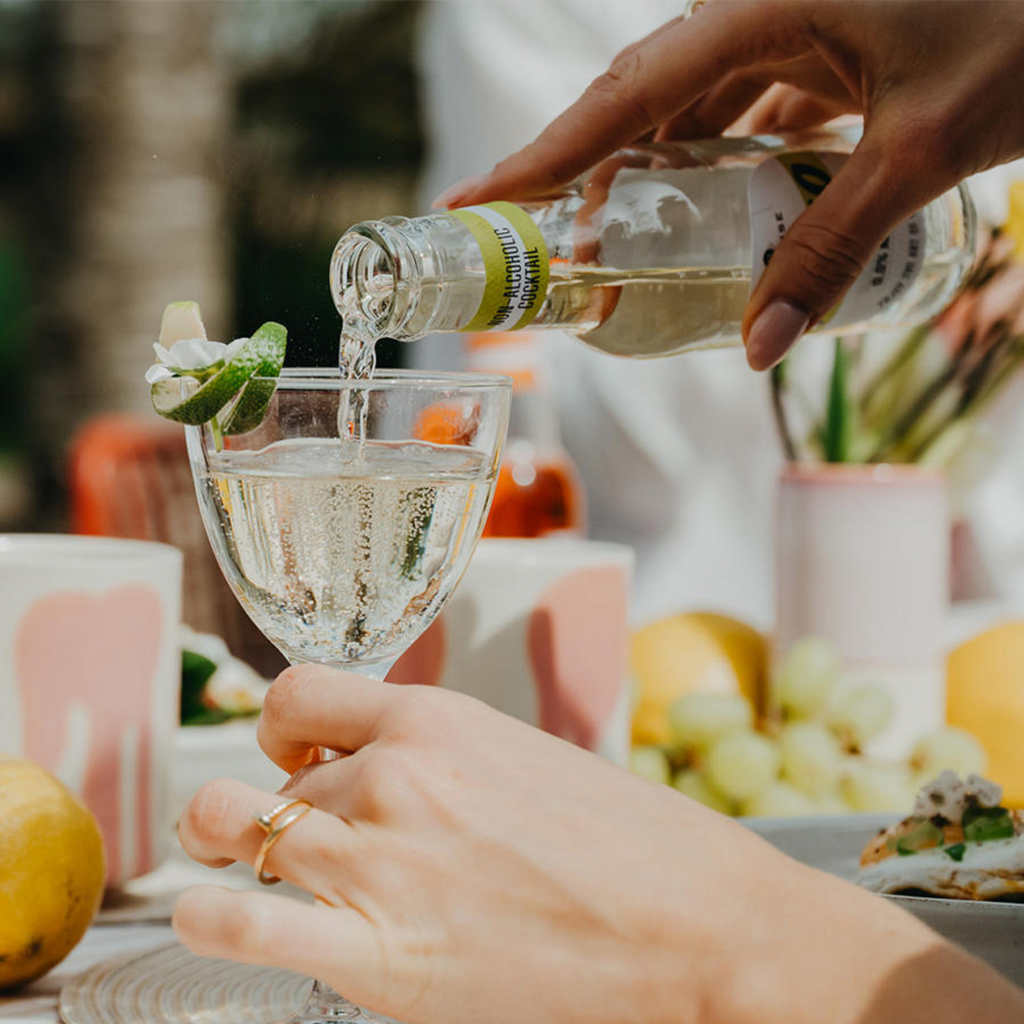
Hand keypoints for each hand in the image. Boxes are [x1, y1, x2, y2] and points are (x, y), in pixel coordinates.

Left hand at [174, 666, 1022, 1023]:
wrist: (698, 923)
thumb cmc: (628, 838)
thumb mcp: (520, 753)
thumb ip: (434, 752)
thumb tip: (370, 764)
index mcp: (433, 717)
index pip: (293, 693)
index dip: (282, 728)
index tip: (299, 754)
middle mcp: (394, 776)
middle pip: (272, 779)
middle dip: (279, 804)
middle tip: (306, 835)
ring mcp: (379, 862)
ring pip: (237, 831)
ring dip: (237, 849)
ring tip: (266, 871)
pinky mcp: (379, 955)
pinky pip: (238, 925)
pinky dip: (209, 919)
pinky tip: (217, 918)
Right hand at [435, 0, 1023, 369]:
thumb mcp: (924, 151)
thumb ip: (834, 249)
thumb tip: (759, 347)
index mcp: (766, 3)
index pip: (623, 95)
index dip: (542, 156)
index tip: (476, 199)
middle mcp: (761, 4)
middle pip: (641, 100)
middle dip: (587, 176)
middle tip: (543, 245)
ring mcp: (792, 20)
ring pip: (691, 106)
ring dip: (654, 176)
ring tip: (615, 243)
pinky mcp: (821, 41)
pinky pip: (745, 105)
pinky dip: (720, 162)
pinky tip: (712, 211)